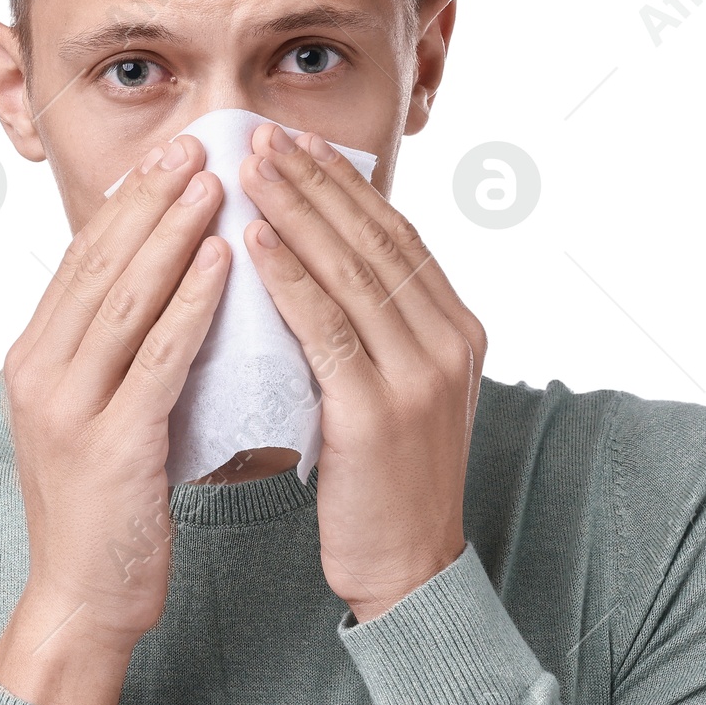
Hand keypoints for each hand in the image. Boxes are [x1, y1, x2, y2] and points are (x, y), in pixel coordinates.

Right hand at [0, 133, 228, 704]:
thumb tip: (167, 291)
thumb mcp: (97, 414)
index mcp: (33, 358)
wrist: (82, 598)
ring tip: (216, 181)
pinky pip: (155, 358)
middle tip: (197, 143)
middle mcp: (40, 371)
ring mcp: (69, 407)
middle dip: (150, 198)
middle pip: (99, 263)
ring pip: (125, 298)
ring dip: (173, 233)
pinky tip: (225, 264)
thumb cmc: (104, 509)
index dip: (126, 202)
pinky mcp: (111, 444)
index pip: (83, 259)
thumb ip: (116, 355)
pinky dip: (191, 304)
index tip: (170, 154)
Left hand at [239, 125, 485, 621]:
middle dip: (315, 181)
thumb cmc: (386, 484)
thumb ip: (375, 332)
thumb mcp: (395, 393)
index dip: (345, 186)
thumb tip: (321, 270)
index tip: (296, 145)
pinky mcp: (378, 412)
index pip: (398, 237)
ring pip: (352, 271)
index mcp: (457, 330)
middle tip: (261, 134)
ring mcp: (419, 376)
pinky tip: (253, 242)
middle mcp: (449, 342)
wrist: (408, 570)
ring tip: (248, 168)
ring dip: (296, 212)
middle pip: (375, 239)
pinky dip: (288, 278)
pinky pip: (326, 327)